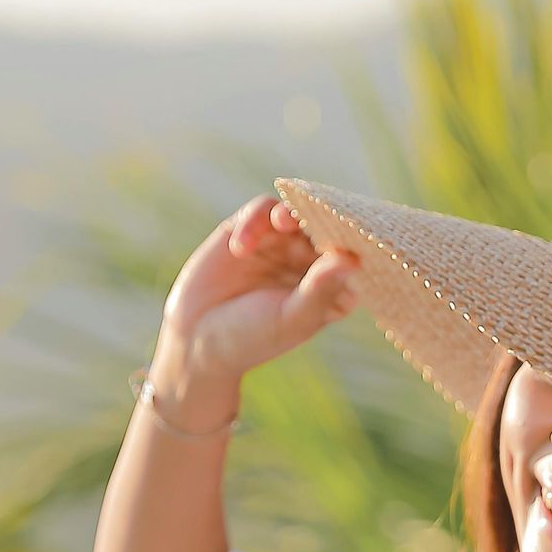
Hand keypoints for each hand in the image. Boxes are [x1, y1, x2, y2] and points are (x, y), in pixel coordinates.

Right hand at [153, 191, 360, 405]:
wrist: (195, 340)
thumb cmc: (252, 338)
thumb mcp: (290, 319)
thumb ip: (320, 290)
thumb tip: (351, 260)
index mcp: (333, 289)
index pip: (354, 259)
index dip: (356, 245)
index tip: (351, 242)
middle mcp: (311, 263)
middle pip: (327, 228)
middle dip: (323, 221)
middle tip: (315, 223)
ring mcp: (281, 244)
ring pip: (296, 212)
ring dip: (292, 213)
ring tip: (282, 222)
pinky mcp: (250, 230)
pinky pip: (262, 211)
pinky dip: (255, 222)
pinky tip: (240, 248)